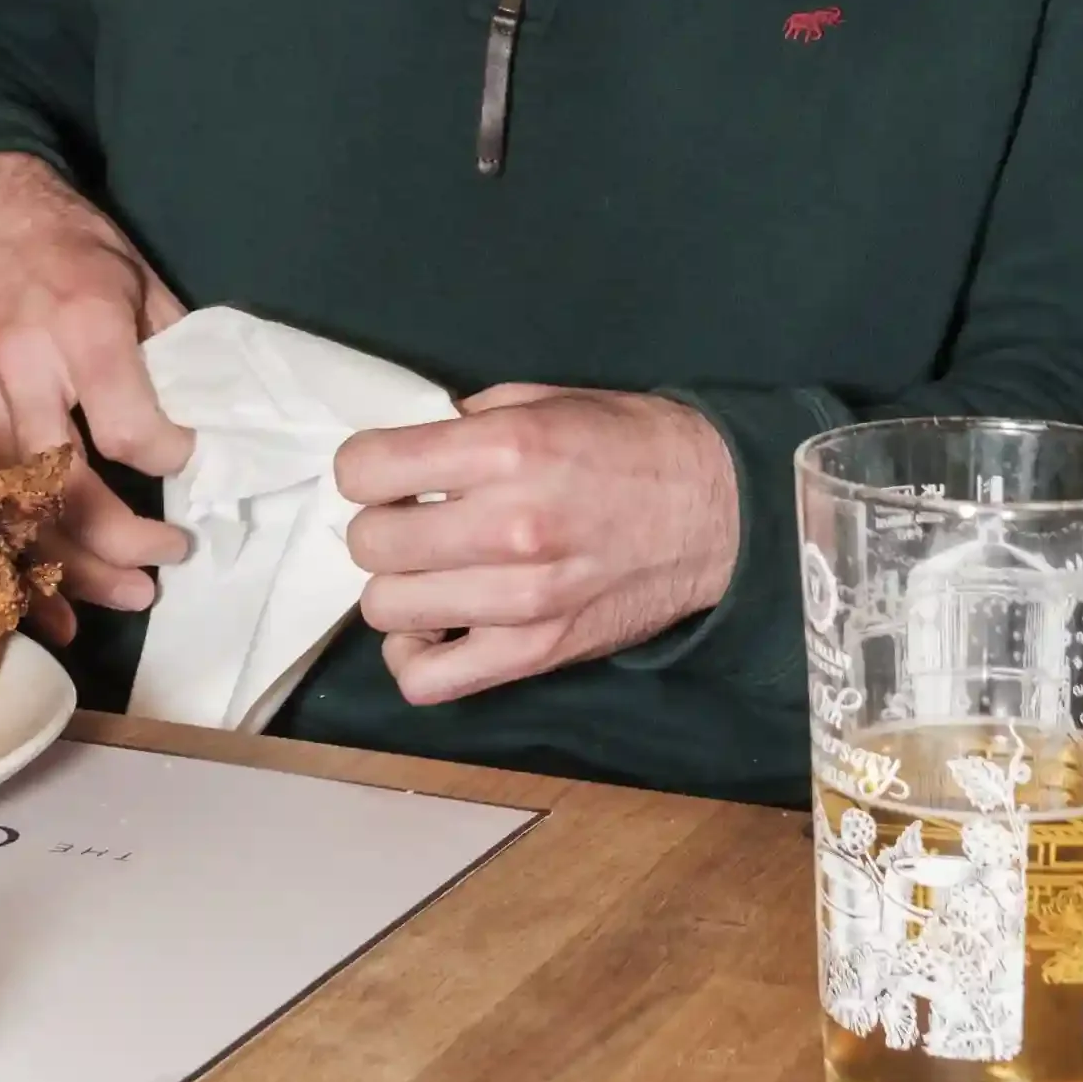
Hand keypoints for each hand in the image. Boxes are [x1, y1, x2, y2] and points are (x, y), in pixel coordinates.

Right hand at [0, 152, 192, 640]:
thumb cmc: (69, 242)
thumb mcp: (138, 275)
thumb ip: (171, 348)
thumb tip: (209, 420)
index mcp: (81, 327)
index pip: (126, 425)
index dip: (168, 458)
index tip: (194, 465)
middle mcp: (23, 370)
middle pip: (64, 485)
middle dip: (120, 539)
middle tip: (169, 560)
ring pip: (19, 510)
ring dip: (73, 567)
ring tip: (129, 593)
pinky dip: (18, 560)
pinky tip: (53, 603)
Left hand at [335, 385, 740, 705]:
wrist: (717, 510)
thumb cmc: (630, 445)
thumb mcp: (546, 401)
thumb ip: (467, 424)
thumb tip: (406, 453)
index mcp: (505, 450)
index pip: (365, 470)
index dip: (364, 469)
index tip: (386, 473)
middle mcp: (507, 526)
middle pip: (369, 544)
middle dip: (381, 526)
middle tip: (416, 518)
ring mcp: (520, 601)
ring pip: (387, 609)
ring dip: (398, 586)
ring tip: (431, 568)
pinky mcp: (534, 653)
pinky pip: (427, 680)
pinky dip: (414, 655)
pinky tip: (435, 624)